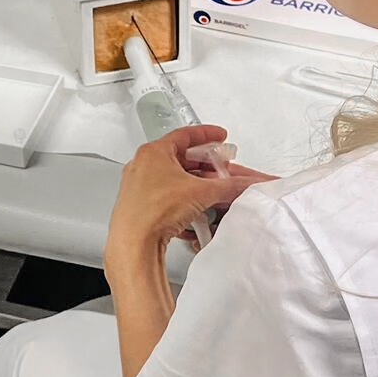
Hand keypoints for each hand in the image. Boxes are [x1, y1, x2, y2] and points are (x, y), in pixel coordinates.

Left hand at [107, 124, 277, 260]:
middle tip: (224, 168)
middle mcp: (143, 166)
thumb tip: (242, 184)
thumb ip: (228, 186)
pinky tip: (199, 213)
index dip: (207, 134)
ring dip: (198, 186)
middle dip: (207, 165)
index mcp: (153, 153)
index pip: (185, 135)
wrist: (134, 242)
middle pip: (182, 159)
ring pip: (176, 180)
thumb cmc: (153, 211)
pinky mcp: (142, 206)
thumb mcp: (201, 192)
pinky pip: (169, 198)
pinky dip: (186, 202)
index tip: (220, 136)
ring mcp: (140, 186)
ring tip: (215, 193)